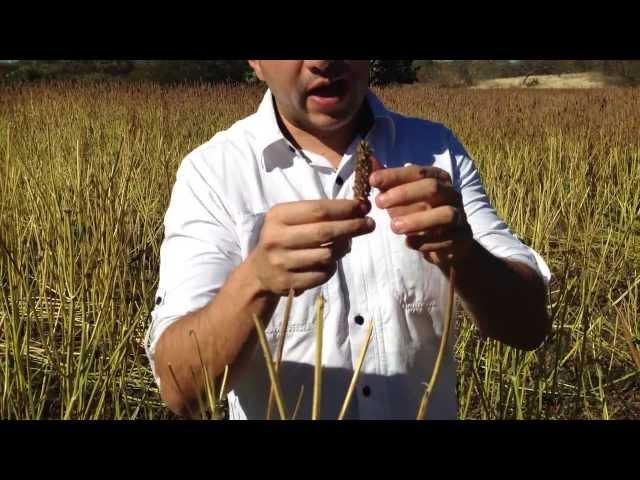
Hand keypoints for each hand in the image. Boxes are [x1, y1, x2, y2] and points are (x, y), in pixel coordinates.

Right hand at [248, 199, 374, 295]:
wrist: (260, 271)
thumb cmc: (285, 238)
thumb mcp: (293, 219)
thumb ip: (320, 213)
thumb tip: (359, 209)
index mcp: (278, 216)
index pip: (318, 209)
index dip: (345, 208)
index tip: (364, 206)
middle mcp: (276, 238)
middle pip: (324, 232)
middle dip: (352, 227)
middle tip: (370, 224)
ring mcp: (281, 262)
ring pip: (326, 255)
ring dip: (343, 249)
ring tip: (346, 245)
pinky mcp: (287, 283)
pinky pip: (322, 275)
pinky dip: (332, 268)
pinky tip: (330, 262)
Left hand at [369, 162, 472, 268]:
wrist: (448, 244)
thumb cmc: (420, 214)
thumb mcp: (402, 197)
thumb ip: (388, 181)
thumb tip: (369, 160)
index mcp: (438, 179)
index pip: (417, 171)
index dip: (394, 175)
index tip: (372, 180)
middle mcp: (452, 194)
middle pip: (432, 188)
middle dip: (404, 194)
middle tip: (379, 203)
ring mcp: (460, 216)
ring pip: (445, 214)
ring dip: (417, 220)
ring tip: (393, 227)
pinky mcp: (462, 238)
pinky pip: (448, 240)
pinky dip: (426, 242)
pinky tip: (409, 243)